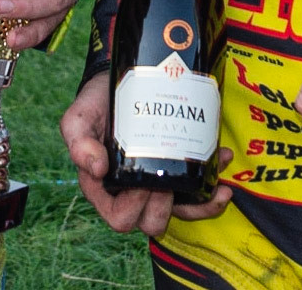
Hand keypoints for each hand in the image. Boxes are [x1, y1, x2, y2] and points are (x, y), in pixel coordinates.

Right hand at [60, 75, 233, 235]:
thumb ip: (78, 141)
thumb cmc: (97, 103)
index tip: (143, 183)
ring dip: (203, 204)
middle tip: (170, 181)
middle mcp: (132, 193)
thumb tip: (96, 169)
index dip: (134, 208)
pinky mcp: (179, 171)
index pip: (120, 218)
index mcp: (105, 189)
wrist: (124, 78)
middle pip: (152, 223)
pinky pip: (199, 193)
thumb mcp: (79, 118)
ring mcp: (159, 184)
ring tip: (216, 184)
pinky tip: (223, 160)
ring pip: (183, 213)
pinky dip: (214, 185)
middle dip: (165, 208)